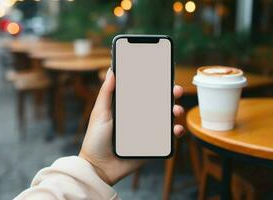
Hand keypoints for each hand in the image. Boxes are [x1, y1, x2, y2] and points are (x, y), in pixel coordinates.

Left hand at [79, 69, 184, 184]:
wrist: (99, 167)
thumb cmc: (96, 139)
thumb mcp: (100, 113)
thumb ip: (106, 93)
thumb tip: (112, 70)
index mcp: (129, 109)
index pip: (146, 94)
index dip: (156, 85)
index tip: (164, 76)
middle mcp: (141, 119)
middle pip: (160, 104)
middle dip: (171, 96)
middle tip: (176, 91)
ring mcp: (148, 132)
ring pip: (167, 119)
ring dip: (176, 112)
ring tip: (176, 111)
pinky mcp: (153, 146)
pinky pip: (168, 138)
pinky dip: (176, 132)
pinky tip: (176, 129)